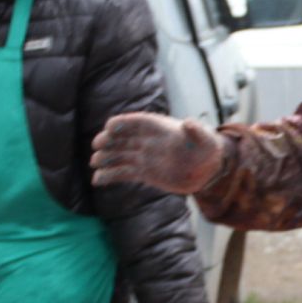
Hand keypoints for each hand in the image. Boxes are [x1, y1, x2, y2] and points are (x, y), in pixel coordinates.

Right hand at [90, 113, 227, 192]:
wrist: (207, 169)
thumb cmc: (206, 148)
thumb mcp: (206, 139)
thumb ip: (197, 131)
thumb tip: (188, 122)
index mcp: (158, 127)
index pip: (135, 122)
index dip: (122, 123)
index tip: (110, 128)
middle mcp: (146, 140)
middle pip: (122, 138)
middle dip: (108, 140)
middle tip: (97, 145)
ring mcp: (143, 157)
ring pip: (119, 156)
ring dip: (105, 158)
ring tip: (94, 162)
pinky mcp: (143, 173)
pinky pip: (122, 173)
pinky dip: (109, 176)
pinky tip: (97, 180)